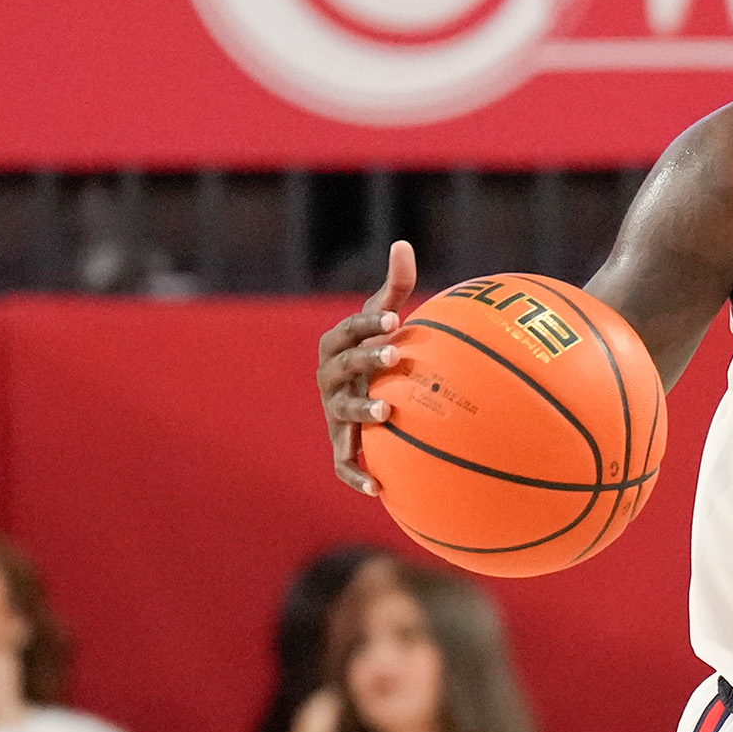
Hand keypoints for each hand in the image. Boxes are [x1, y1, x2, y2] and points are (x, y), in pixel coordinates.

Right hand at [317, 241, 416, 494]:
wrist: (370, 398)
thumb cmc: (380, 351)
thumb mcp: (385, 318)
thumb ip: (395, 285)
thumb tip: (403, 243)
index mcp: (336, 348)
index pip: (346, 333)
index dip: (366, 325)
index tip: (394, 319)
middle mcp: (330, 381)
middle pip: (342, 369)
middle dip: (366, 360)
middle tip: (396, 353)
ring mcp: (334, 415)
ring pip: (342, 414)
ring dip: (362, 411)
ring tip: (388, 409)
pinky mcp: (343, 445)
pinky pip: (344, 464)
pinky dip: (357, 476)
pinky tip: (380, 488)